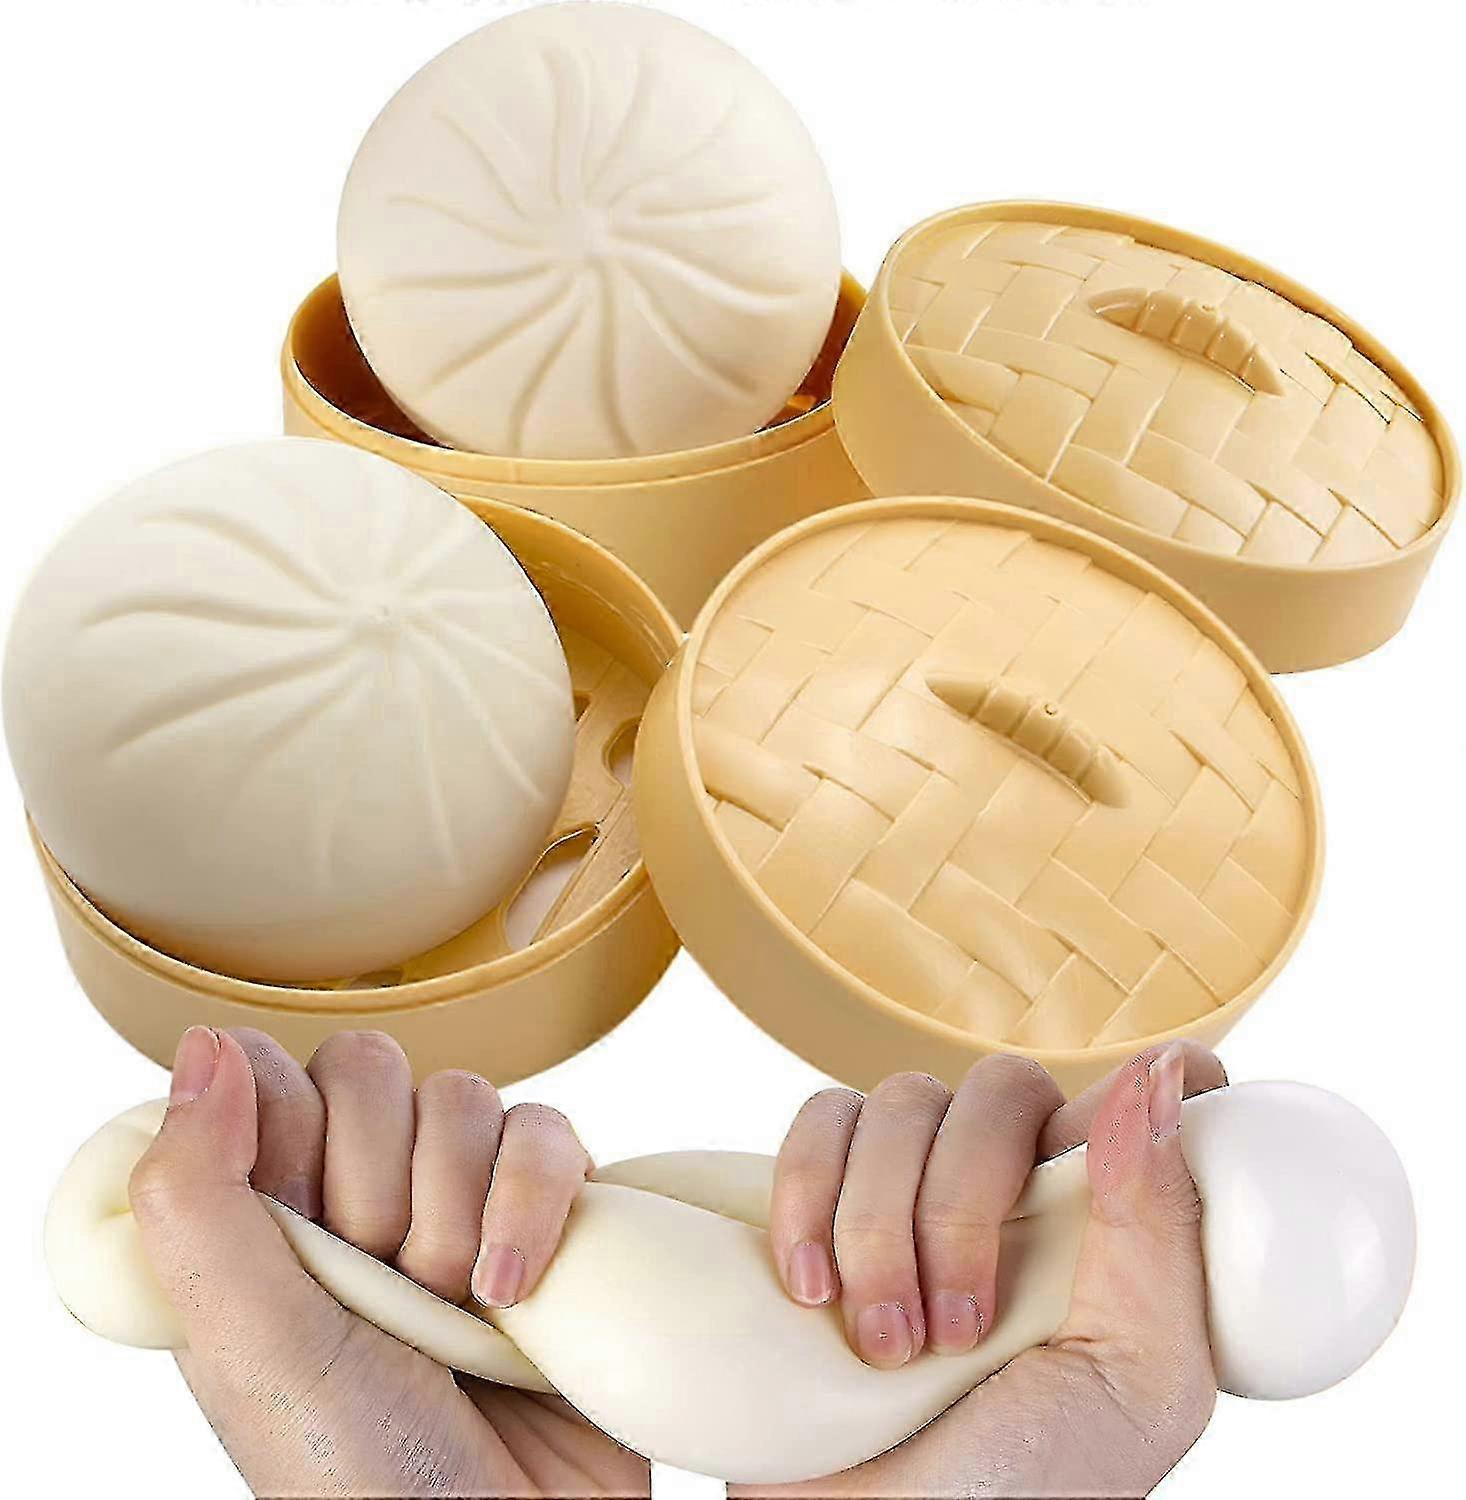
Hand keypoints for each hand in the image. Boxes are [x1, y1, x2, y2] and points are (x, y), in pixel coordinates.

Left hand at [128, 1027, 648, 1497]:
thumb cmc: (361, 1475)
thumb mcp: (248, 1343)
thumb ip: (197, 1193)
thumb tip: (203, 1043)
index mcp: (269, 1222)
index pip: (269, 1072)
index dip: (291, 1124)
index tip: (303, 1214)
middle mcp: (362, 1200)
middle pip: (372, 1070)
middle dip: (382, 1179)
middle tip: (388, 1281)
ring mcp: (464, 1203)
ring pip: (466, 1096)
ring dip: (460, 1208)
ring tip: (459, 1305)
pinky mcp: (555, 1213)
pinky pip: (552, 1133)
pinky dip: (537, 1206)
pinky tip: (519, 1294)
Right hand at [753, 1045, 1225, 1497]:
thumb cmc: (1021, 1497)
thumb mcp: (1134, 1384)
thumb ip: (1156, 1229)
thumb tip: (1161, 1072)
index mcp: (1107, 1227)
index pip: (1145, 1091)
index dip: (1136, 1092)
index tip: (1096, 1164)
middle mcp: (1016, 1194)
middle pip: (999, 1089)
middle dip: (960, 1206)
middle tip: (953, 1333)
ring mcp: (914, 1191)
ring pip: (899, 1101)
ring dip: (879, 1228)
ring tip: (883, 1348)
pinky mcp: (820, 1198)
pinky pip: (815, 1127)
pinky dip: (805, 1198)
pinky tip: (810, 1294)